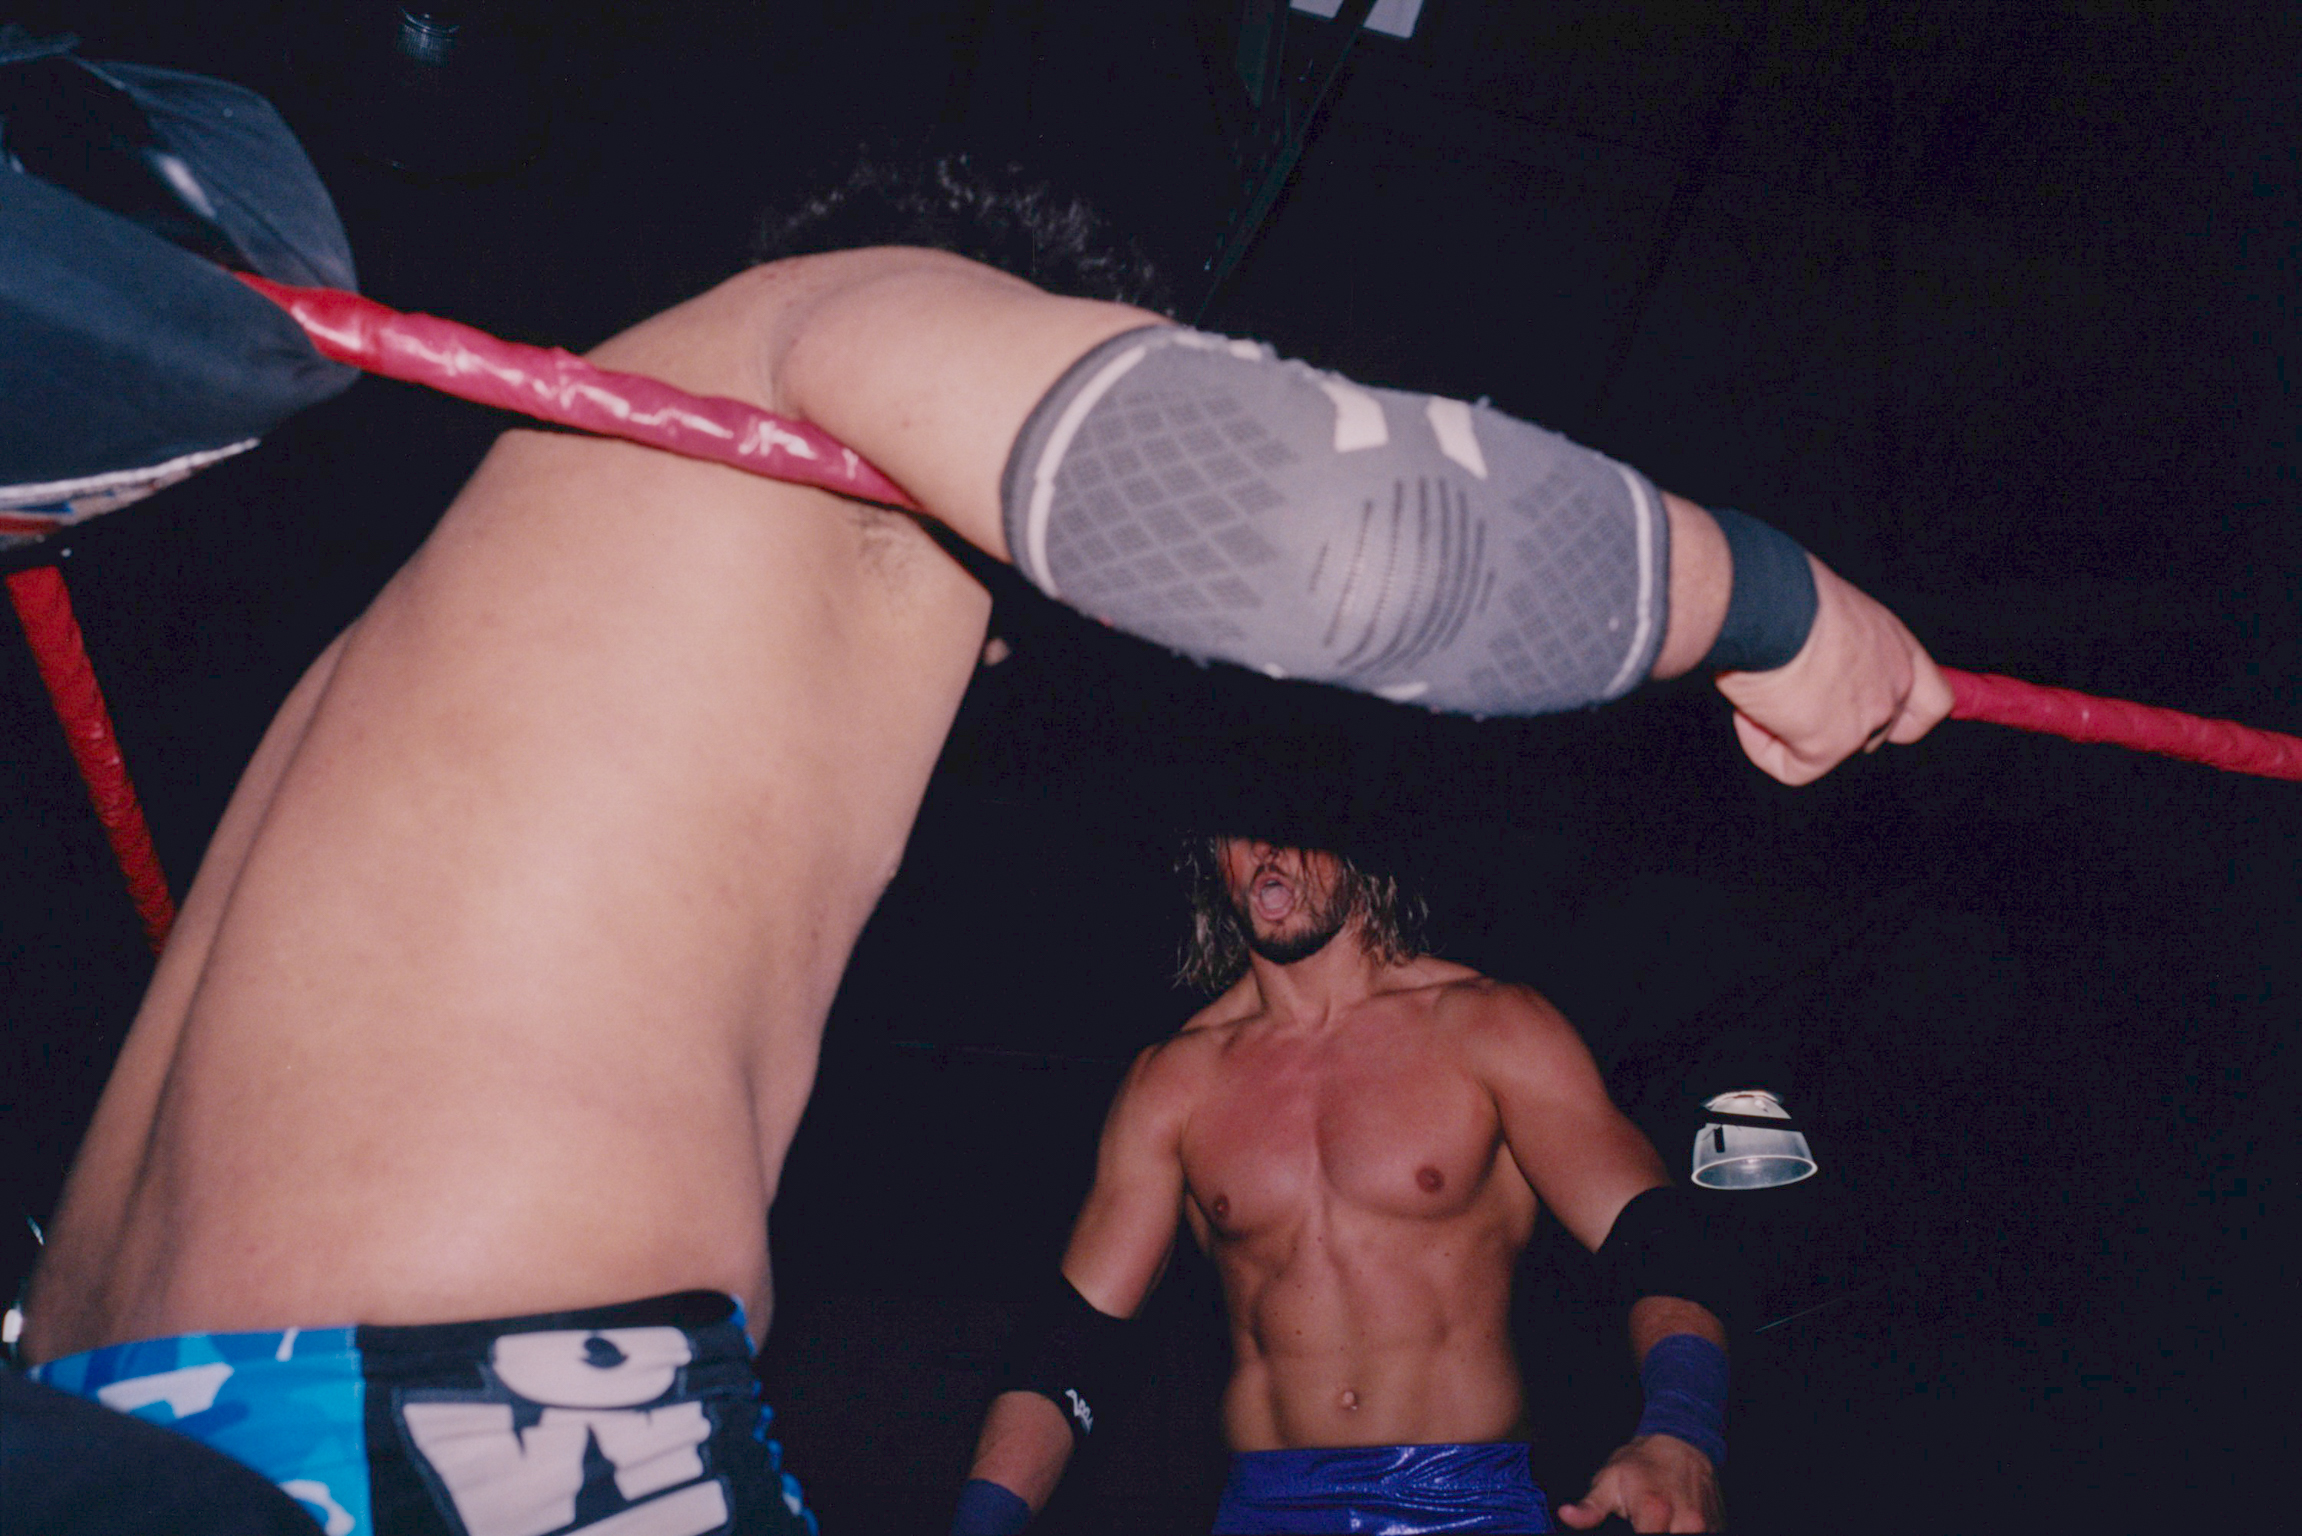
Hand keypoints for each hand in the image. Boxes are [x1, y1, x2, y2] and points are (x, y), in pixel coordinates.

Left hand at [1556, 1433, 1723, 1531]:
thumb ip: (1589, 1506)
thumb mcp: (1609, 1478)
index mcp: (1655, 1510)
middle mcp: (1687, 1522)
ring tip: (1657, 1523)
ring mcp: (1706, 1527)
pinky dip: (1683, 1534)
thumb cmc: (1642, 1462)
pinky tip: (1672, 1525)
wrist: (1683, 1442)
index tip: (1627, 1532)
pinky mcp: (1718, 1528)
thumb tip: (1566, 1515)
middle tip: (1641, 1525)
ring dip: (1669, 1535)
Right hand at [1713, 556, 1952, 784]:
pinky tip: (1747, 712)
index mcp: (1896, 647)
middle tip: (1789, 691)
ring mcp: (1866, 720)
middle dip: (1829, 721)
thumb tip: (1807, 668)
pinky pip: (1792, 768)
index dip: (1906, 715)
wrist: (1767, 602)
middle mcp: (1893, 685)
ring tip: (1760, 687)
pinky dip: (1762, 746)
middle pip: (1873, 733)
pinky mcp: (1829, 746)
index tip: (1874, 714)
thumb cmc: (1784, 592)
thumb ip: (1836, 646)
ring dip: (1788, 726)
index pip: (1932, 702)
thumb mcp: (1826, 611)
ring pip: (1827, 750)